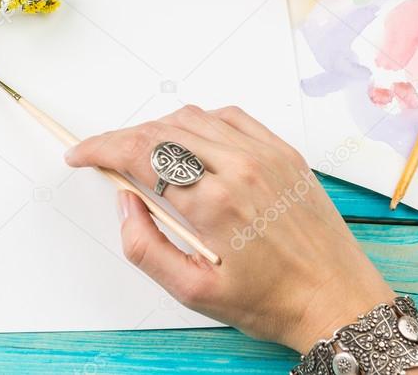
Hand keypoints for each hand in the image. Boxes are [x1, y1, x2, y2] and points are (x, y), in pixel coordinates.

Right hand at [65, 105, 392, 351]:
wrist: (337, 300)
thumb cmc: (271, 301)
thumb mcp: (193, 292)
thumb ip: (145, 247)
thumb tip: (125, 204)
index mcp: (214, 203)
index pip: (140, 154)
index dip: (100, 148)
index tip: (81, 154)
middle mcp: (240, 168)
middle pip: (160, 130)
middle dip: (122, 138)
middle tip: (105, 157)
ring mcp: (265, 154)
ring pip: (193, 117)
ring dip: (158, 129)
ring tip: (145, 154)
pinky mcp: (283, 151)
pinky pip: (230, 117)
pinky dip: (199, 122)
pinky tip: (190, 143)